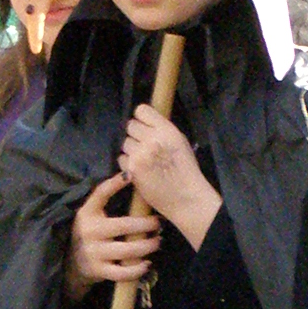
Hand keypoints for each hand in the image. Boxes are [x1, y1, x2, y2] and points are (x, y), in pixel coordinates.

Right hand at [66, 176, 161, 299]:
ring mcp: (93, 252)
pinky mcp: (98, 270)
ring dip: (147, 246)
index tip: (130, 175)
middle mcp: (89, 231)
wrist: (72, 263)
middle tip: (159, 223)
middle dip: (147, 224)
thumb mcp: (91, 213)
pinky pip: (123, 272)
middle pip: (124, 226)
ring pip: (128, 250)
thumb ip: (105, 198)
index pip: (100, 194)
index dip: (114, 184)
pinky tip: (147, 263)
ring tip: (158, 242)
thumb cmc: (91, 232)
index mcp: (87, 213)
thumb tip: (131, 174)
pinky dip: (138, 269)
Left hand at [118, 106, 218, 247]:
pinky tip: (139, 170)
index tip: (144, 126)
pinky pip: (121, 158)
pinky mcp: (132, 169)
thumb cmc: (185, 170)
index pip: (142, 110)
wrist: (186, 198)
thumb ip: (162, 129)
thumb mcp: (180, 141)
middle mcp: (152, 139)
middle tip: (144, 145)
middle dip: (136, 134)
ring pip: (125, 142)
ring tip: (143, 159)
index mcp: (166, 130)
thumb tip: (145, 121)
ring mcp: (140, 154)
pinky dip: (128, 163)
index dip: (141, 118)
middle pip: (130, 126)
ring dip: (131, 149)